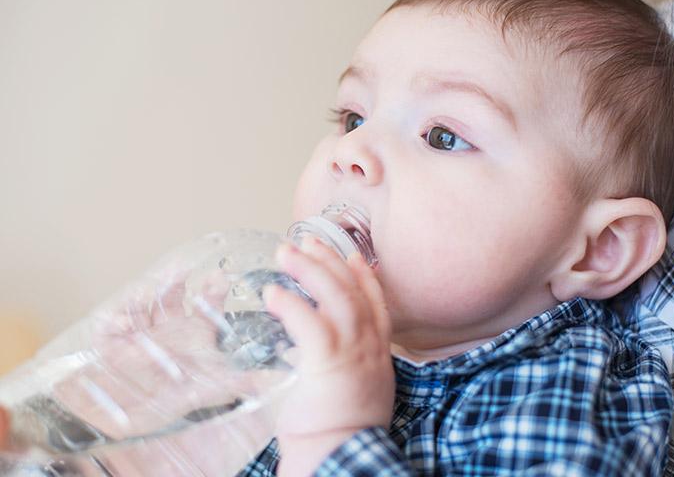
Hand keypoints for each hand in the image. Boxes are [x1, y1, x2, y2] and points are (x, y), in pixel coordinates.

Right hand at [2, 264, 282, 475]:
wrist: (134, 418)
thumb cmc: (175, 399)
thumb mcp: (211, 389)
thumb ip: (236, 382)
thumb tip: (265, 380)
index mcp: (193, 331)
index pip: (206, 301)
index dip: (212, 287)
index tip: (218, 277)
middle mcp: (168, 326)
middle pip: (171, 293)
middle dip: (174, 280)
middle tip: (180, 271)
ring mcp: (140, 331)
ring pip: (140, 303)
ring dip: (142, 296)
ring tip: (145, 294)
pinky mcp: (112, 343)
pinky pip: (108, 327)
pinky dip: (113, 322)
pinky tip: (122, 324)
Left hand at [263, 236, 394, 475]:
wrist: (340, 459)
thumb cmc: (335, 433)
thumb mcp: (346, 392)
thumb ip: (332, 368)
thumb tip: (303, 359)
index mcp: (377, 354)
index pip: (375, 304)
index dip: (363, 276)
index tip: (351, 256)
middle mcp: (371, 348)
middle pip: (354, 291)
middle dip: (329, 261)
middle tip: (307, 240)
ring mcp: (354, 353)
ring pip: (337, 298)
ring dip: (310, 270)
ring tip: (286, 251)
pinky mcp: (330, 362)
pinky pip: (311, 322)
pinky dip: (292, 304)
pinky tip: (274, 292)